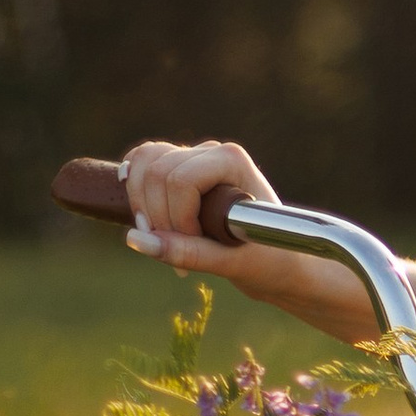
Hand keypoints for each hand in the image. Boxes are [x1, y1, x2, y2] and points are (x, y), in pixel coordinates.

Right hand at [120, 138, 280, 280]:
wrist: (280, 261)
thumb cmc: (268, 260)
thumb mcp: (231, 264)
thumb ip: (187, 253)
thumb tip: (136, 240)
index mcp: (232, 161)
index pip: (179, 180)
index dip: (177, 218)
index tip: (198, 245)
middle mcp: (211, 152)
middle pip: (154, 171)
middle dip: (158, 217)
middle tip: (179, 254)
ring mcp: (192, 157)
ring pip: (140, 164)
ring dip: (144, 209)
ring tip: (167, 242)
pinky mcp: (177, 169)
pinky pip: (138, 167)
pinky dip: (138, 198)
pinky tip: (150, 223)